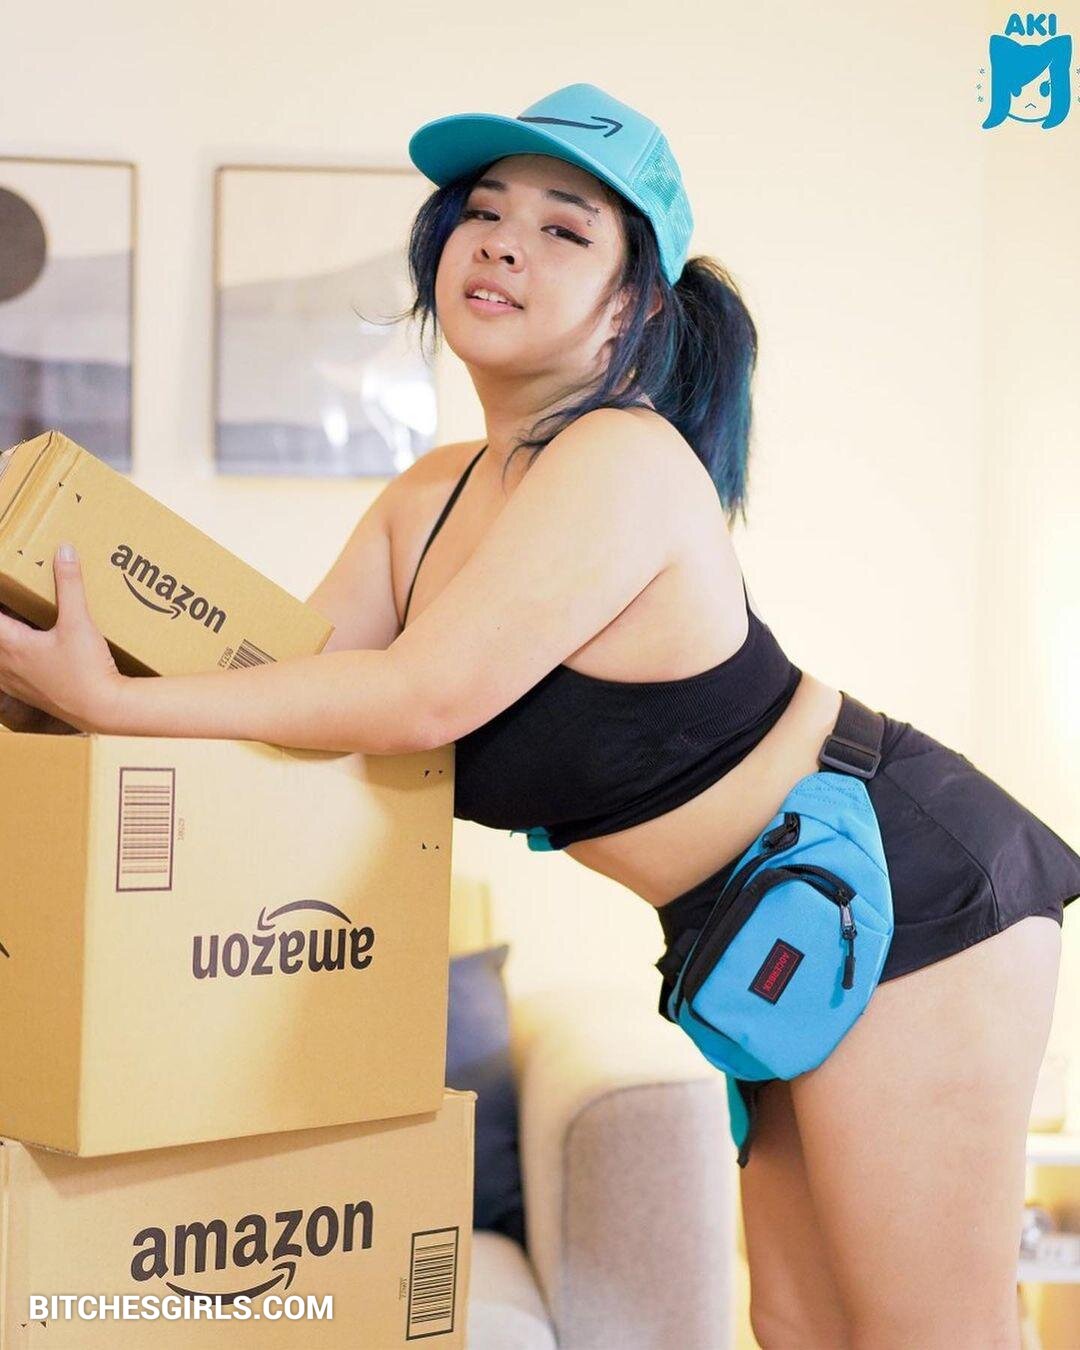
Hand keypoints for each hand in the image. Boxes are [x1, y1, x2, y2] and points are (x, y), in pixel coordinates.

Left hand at [0, 545, 124, 732]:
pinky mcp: (27, 695)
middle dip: (0, 620)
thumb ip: (69, 585)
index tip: (2, 590)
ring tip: (10, 631)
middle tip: (9, 609)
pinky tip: (18, 658)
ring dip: (1, 644)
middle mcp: (6, 665)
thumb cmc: (86, 669)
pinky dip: (4, 663)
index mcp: (11, 644)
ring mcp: (15, 683)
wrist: (102, 709)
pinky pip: (2, 676)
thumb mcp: (79, 622)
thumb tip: (64, 551)